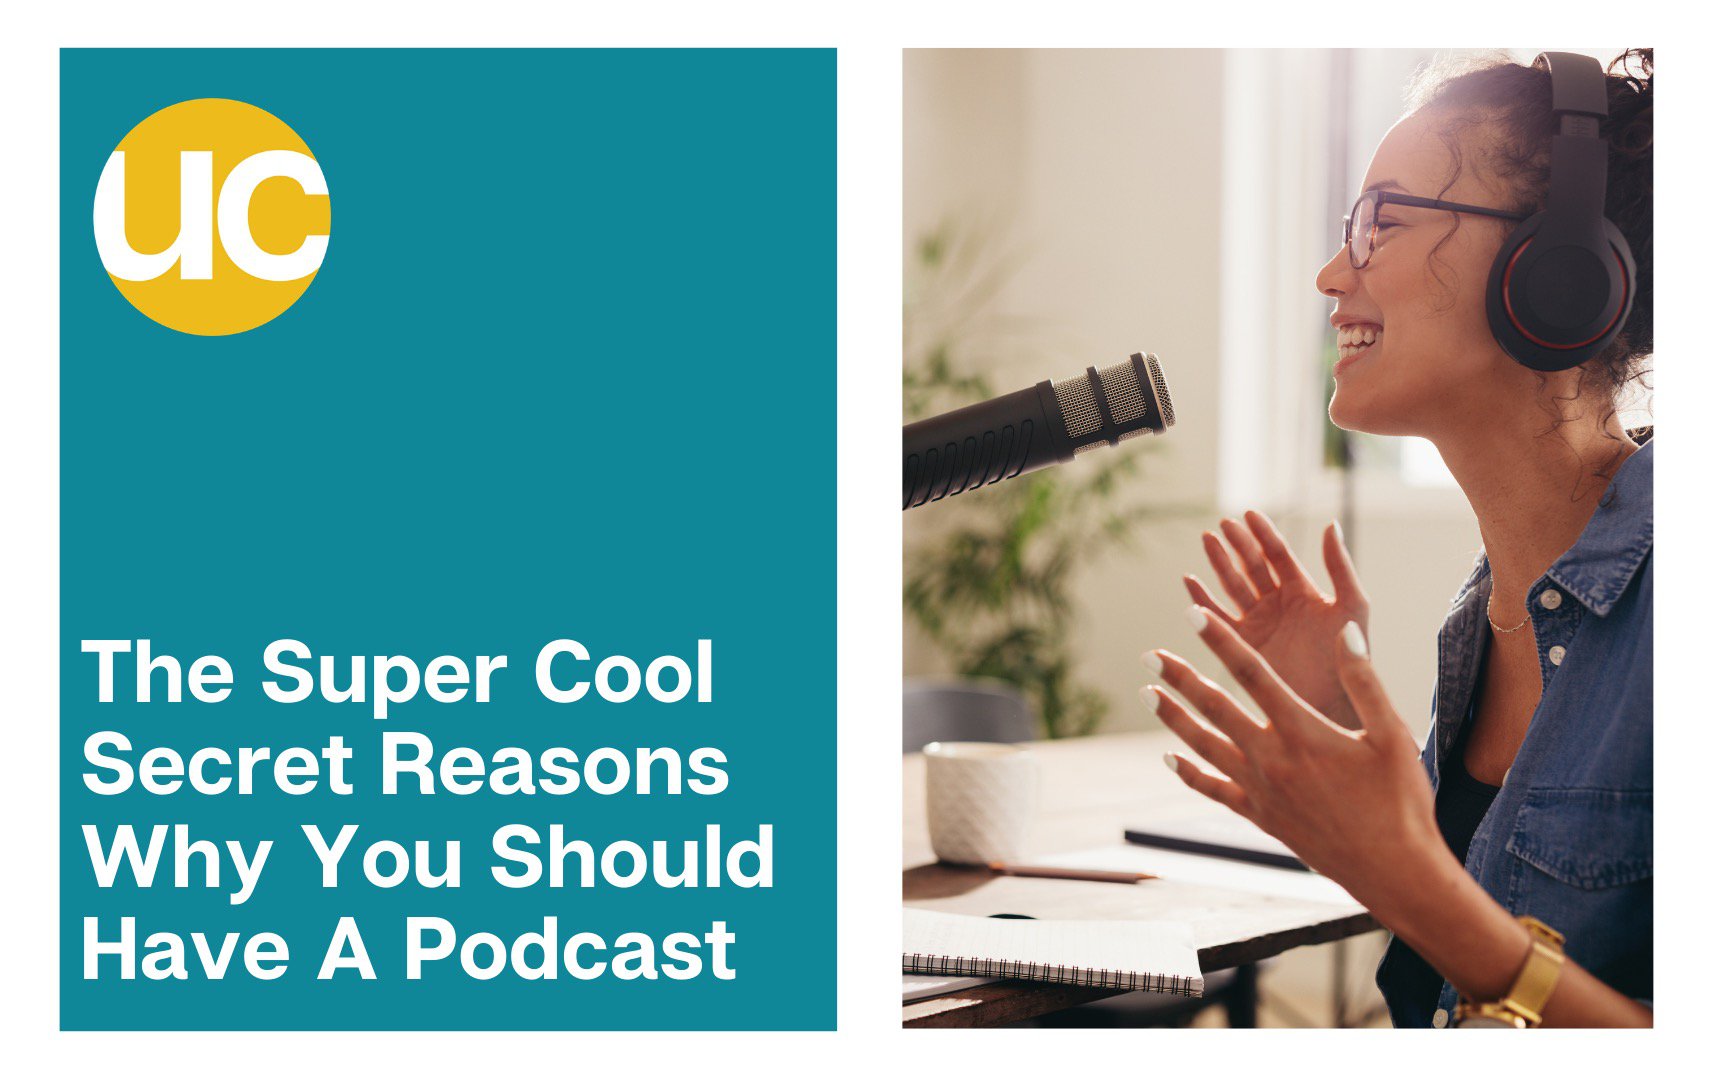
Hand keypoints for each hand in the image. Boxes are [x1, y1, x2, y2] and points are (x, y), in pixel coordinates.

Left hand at [1142, 609, 1441, 912]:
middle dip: (1180, 677)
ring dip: (1173, 718)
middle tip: (1149, 654)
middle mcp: (1272, 758)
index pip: (1252, 673)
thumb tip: (1346, 631)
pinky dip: (1188, 772)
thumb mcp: (1392, 735)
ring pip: (1204, 745)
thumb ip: (1364, 681)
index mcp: (1302, 731)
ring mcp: (1261, 790)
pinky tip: (1168, 758)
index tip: (1193, 614)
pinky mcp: (1260, 816)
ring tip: (1147, 693)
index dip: (1220, 640)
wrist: (1393, 871)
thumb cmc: (1401, 801)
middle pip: (1215, 707)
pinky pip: (1214, 790)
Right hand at [1182, 510, 1367, 728]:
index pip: (1279, 554)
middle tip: (1222, 525)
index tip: (1248, 514)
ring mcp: (1260, 623)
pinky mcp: (1243, 645)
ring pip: (1233, 586)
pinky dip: (1202, 600)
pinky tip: (1190, 581)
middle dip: (1238, 544)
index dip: (1263, 534)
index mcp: (1304, 591)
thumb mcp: (1351, 606)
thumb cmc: (1349, 657)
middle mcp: (1279, 604)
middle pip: (1253, 566)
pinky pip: (1218, 618)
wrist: (1333, 704)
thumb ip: (1339, 567)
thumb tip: (1330, 524)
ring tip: (1207, 539)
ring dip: (1219, 563)